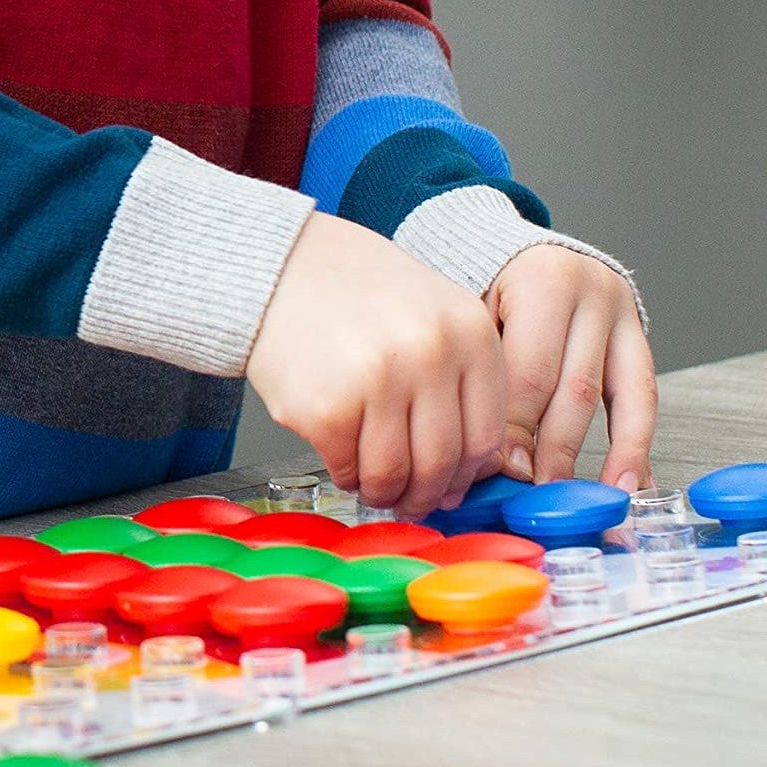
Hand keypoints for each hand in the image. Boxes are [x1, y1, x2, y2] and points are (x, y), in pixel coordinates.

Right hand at [247, 212, 506, 518]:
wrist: (280, 266)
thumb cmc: (355, 293)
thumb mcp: (433, 316)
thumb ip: (459, 383)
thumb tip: (465, 475)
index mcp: (469, 332)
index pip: (486, 436)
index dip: (466, 476)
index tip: (451, 487)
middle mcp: (429, 353)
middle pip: (442, 462)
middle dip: (425, 494)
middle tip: (411, 500)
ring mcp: (377, 380)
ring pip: (394, 474)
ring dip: (384, 492)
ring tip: (373, 486)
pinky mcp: (326, 407)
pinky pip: (346, 468)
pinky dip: (345, 475)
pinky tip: (342, 460)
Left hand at [486, 243, 655, 489]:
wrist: (518, 253)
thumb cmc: (486, 285)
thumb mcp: (473, 314)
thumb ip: (484, 375)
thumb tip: (494, 460)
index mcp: (543, 280)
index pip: (530, 372)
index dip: (516, 429)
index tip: (503, 472)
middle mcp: (590, 291)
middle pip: (573, 388)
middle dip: (554, 450)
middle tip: (540, 495)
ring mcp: (621, 312)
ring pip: (614, 398)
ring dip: (601, 458)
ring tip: (590, 501)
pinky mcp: (639, 334)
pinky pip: (643, 399)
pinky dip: (636, 447)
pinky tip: (630, 482)